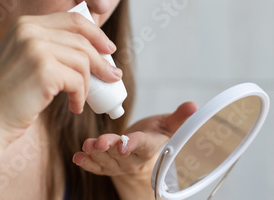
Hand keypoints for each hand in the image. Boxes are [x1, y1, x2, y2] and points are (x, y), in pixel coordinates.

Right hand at [0, 11, 121, 144]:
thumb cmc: (6, 96)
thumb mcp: (23, 60)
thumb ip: (49, 47)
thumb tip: (94, 50)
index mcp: (25, 24)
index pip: (73, 19)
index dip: (96, 33)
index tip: (109, 48)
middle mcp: (29, 31)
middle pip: (83, 40)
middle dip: (102, 60)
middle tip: (112, 76)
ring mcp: (36, 49)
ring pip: (83, 61)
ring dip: (88, 84)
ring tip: (80, 99)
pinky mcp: (44, 71)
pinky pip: (78, 81)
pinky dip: (81, 96)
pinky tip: (74, 107)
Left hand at [72, 102, 197, 196]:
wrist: (145, 151)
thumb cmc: (156, 133)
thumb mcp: (169, 124)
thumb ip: (179, 117)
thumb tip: (194, 105)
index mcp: (150, 147)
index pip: (141, 145)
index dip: (132, 145)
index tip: (124, 144)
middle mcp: (134, 159)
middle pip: (120, 155)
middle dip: (108, 148)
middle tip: (98, 142)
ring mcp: (120, 164)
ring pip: (106, 161)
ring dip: (95, 153)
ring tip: (87, 145)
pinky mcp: (109, 166)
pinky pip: (98, 167)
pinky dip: (87, 163)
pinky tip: (78, 157)